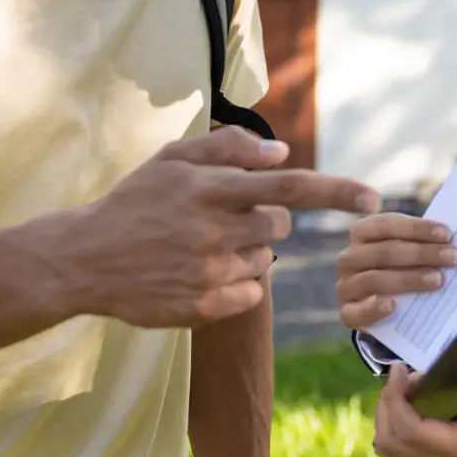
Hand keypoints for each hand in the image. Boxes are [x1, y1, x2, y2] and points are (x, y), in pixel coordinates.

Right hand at [66, 126, 378, 328]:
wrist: (83, 260)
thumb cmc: (134, 202)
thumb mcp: (172, 160)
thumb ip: (228, 150)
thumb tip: (281, 154)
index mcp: (211, 189)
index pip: (290, 186)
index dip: (337, 191)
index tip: (373, 198)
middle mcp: (215, 229)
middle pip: (279, 226)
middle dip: (262, 221)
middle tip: (220, 220)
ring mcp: (210, 271)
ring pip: (264, 260)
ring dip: (244, 253)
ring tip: (198, 248)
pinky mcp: (205, 306)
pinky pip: (251, 293)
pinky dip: (237, 284)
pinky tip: (198, 274)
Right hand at [336, 214, 456, 329]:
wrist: (384, 302)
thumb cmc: (403, 266)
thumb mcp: (409, 249)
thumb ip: (423, 242)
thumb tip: (452, 240)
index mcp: (363, 231)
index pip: (387, 224)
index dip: (417, 228)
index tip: (447, 234)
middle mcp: (350, 257)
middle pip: (385, 252)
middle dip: (421, 253)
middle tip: (452, 258)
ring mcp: (346, 285)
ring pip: (374, 279)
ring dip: (408, 279)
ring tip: (437, 280)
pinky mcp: (347, 312)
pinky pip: (355, 312)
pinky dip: (373, 309)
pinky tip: (393, 306)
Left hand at [373, 362, 456, 456]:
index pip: (409, 432)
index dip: (395, 401)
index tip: (400, 369)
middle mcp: (446, 456)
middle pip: (390, 441)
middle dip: (388, 404)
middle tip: (402, 372)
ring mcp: (440, 453)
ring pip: (389, 442)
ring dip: (389, 410)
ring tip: (407, 381)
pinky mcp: (437, 445)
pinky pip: (400, 437)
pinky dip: (396, 414)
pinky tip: (413, 391)